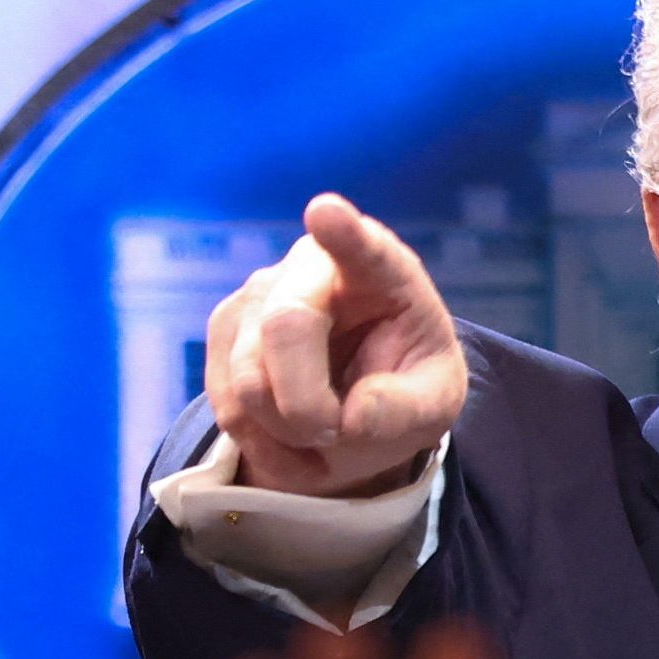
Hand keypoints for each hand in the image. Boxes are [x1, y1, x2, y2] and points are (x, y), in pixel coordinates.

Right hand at [203, 192, 467, 496]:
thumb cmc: (405, 386)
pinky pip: (228, 405)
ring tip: (324, 440)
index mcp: (381, 271)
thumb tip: (351, 416)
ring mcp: (259, 294)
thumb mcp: (433, 405)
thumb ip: (406, 410)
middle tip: (334, 434)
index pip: (363, 248)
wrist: (359, 401)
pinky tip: (294, 445)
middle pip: (286, 327)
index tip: (326, 213)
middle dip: (306, 404)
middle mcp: (312, 267)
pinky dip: (263, 443)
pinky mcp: (225, 330)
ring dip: (287, 432)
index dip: (343, 233)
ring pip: (249, 379)